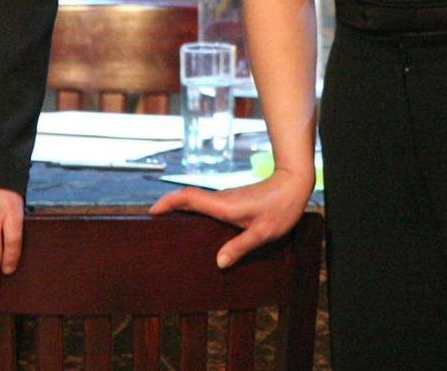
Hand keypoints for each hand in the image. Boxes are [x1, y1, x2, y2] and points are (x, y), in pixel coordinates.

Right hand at [150, 168, 314, 268]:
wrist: (294, 184)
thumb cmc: (280, 207)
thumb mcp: (262, 232)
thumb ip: (240, 247)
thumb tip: (219, 262)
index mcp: (224, 205)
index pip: (189, 198)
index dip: (168, 202)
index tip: (152, 210)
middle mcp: (221, 199)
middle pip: (188, 199)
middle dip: (169, 207)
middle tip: (154, 221)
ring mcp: (227, 198)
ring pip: (198, 201)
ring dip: (182, 208)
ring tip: (170, 226)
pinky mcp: (233, 200)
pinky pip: (208, 204)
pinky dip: (196, 210)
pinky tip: (198, 226)